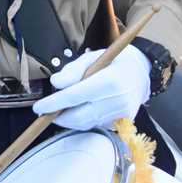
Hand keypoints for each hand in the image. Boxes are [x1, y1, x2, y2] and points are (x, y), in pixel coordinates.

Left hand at [32, 47, 150, 130]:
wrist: (142, 72)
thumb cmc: (114, 62)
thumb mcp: (92, 57)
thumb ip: (72, 70)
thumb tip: (56, 83)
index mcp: (110, 80)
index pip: (75, 96)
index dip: (53, 104)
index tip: (39, 107)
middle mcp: (117, 100)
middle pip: (79, 116)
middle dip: (59, 116)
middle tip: (46, 111)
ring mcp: (121, 113)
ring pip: (86, 123)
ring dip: (69, 120)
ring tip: (59, 111)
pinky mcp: (123, 121)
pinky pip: (96, 125)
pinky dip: (83, 121)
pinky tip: (77, 112)